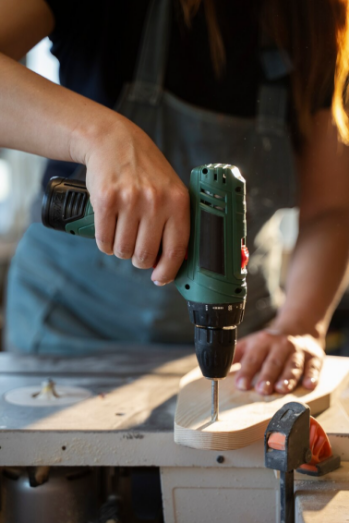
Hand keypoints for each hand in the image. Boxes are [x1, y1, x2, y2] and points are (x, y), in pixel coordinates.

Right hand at [84, 115, 189, 284]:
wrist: (114, 141)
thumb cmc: (146, 170)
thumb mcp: (171, 189)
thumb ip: (175, 222)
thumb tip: (171, 262)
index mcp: (177, 202)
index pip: (177, 249)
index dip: (168, 271)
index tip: (160, 279)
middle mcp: (155, 201)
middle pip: (146, 256)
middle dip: (139, 260)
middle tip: (137, 250)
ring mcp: (130, 200)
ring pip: (123, 251)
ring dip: (121, 250)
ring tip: (123, 235)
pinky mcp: (105, 200)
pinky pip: (104, 240)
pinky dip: (105, 243)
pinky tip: (109, 231)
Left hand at [233, 330, 324, 394]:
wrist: (299, 328)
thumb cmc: (270, 343)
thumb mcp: (250, 344)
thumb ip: (234, 356)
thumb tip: (212, 368)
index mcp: (262, 342)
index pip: (252, 358)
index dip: (247, 371)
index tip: (241, 384)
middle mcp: (280, 345)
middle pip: (273, 362)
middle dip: (267, 376)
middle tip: (262, 389)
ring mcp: (298, 351)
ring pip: (292, 365)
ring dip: (287, 377)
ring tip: (282, 389)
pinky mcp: (314, 357)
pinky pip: (313, 367)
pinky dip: (312, 375)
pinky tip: (309, 384)